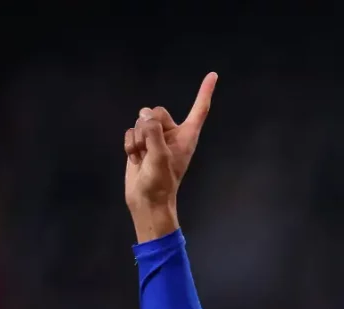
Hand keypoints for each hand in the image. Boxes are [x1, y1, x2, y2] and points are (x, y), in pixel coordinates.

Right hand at [124, 72, 217, 240]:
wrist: (146, 199)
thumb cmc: (160, 182)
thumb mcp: (160, 156)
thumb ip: (154, 132)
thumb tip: (145, 115)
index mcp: (187, 136)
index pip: (199, 110)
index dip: (205, 92)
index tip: (213, 74)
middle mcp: (173, 134)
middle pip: (157, 111)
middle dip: (149, 125)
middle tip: (150, 147)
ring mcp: (156, 138)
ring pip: (141, 121)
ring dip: (138, 138)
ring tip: (143, 157)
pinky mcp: (141, 143)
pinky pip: (130, 131)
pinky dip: (129, 144)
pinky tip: (135, 158)